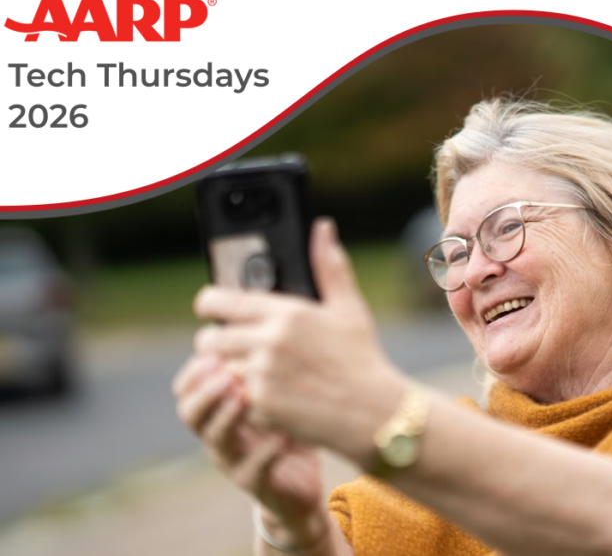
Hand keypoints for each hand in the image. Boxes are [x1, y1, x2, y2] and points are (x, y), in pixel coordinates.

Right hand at [172, 355, 326, 542]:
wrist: (302, 483)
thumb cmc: (286, 428)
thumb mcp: (273, 392)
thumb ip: (262, 363)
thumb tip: (257, 313)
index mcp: (218, 410)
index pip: (187, 389)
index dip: (194, 371)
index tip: (211, 350)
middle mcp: (219, 435)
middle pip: (191, 413)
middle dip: (204, 391)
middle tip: (224, 372)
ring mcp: (234, 461)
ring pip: (217, 440)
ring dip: (228, 416)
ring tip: (245, 397)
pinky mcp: (256, 484)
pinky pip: (253, 469)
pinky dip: (266, 452)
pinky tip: (282, 436)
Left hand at [191, 218, 405, 468]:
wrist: (374, 413)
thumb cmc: (362, 358)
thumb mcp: (348, 308)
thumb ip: (329, 266)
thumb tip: (322, 227)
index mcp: (286, 313)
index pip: (218, 301)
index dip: (209, 304)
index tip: (212, 308)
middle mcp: (268, 342)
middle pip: (208, 340)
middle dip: (217, 343)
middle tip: (236, 346)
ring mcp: (262, 377)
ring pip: (221, 371)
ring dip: (233, 372)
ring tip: (262, 373)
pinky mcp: (260, 407)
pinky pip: (237, 399)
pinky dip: (251, 400)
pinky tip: (277, 397)